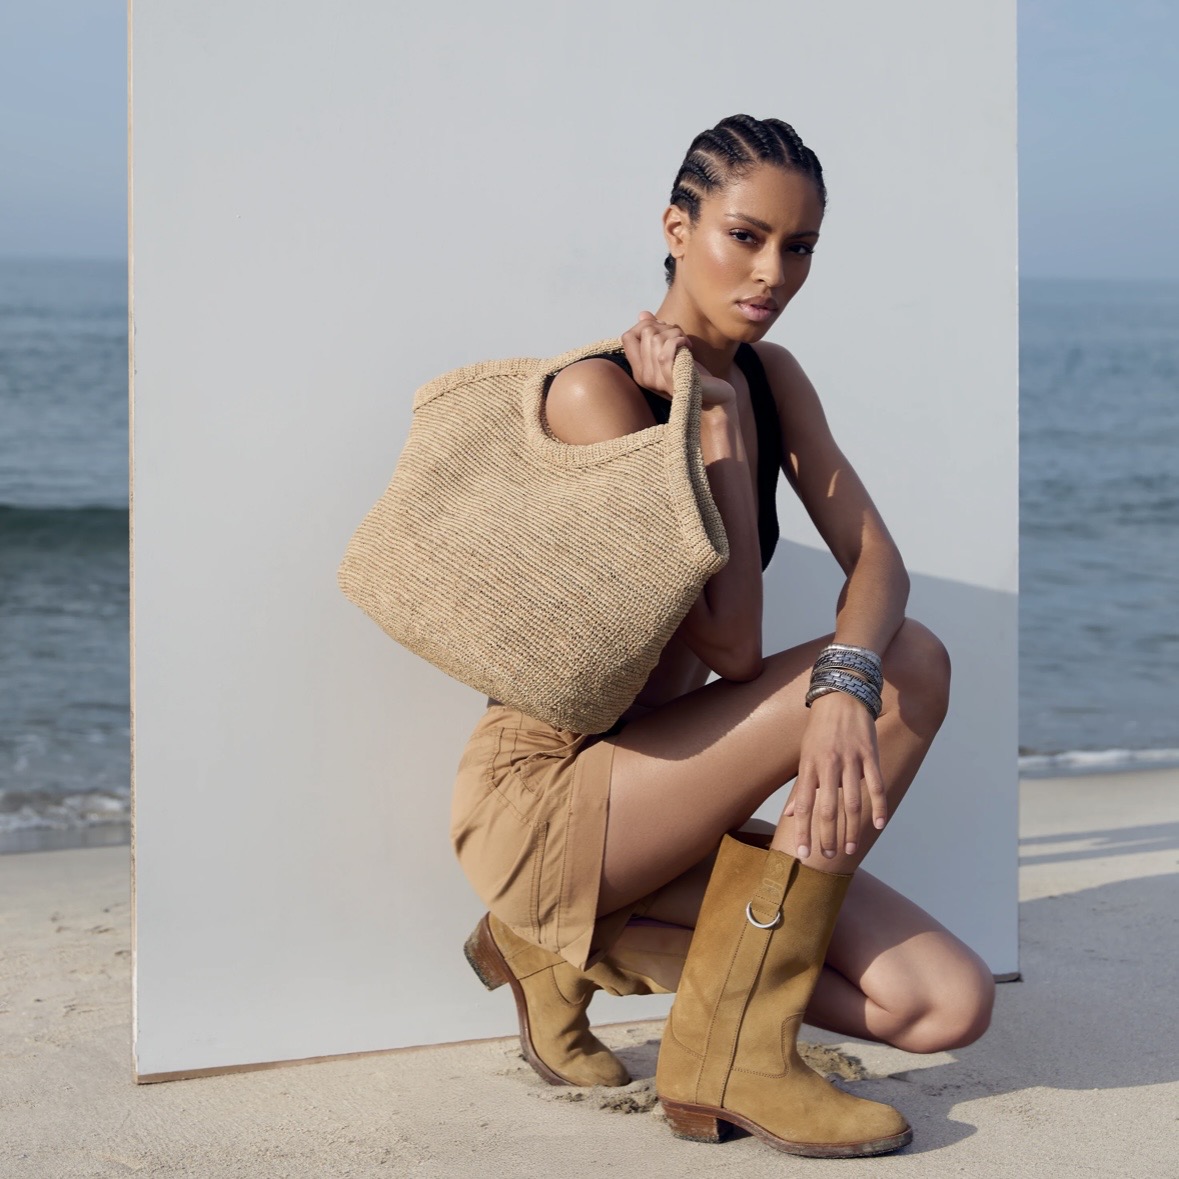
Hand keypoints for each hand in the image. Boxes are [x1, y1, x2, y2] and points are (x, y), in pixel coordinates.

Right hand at [620, 311, 734, 406]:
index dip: (644, 325)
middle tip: (678, 335)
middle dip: (665, 326)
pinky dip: (679, 340)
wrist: (712, 399)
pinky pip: (666, 350)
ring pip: (656, 338)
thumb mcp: (671, 353)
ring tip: (685, 342)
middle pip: (645, 332)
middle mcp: (644, 377)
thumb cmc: (692, 375)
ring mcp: (656, 380)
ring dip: (675, 332)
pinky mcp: (670, 379)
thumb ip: (655, 335)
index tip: (663, 330)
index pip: (627, 337)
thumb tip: (643, 314)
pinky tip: (688, 346)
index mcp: (640, 371)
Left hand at [784, 691, 888, 859]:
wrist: (841, 696)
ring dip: (852, 828)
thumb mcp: (804, 754)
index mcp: (810, 766)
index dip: (803, 830)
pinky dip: (878, 805)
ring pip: (852, 801)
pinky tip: (878, 824)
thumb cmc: (819, 728)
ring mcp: (851, 760)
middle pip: (828, 808)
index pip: (804, 805)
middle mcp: (829, 765)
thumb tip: (791, 813)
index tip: (803, 852)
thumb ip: (801, 785)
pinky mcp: (870, 754)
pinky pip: (876, 784)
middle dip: (827, 836)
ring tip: (851, 849)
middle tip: (828, 856)